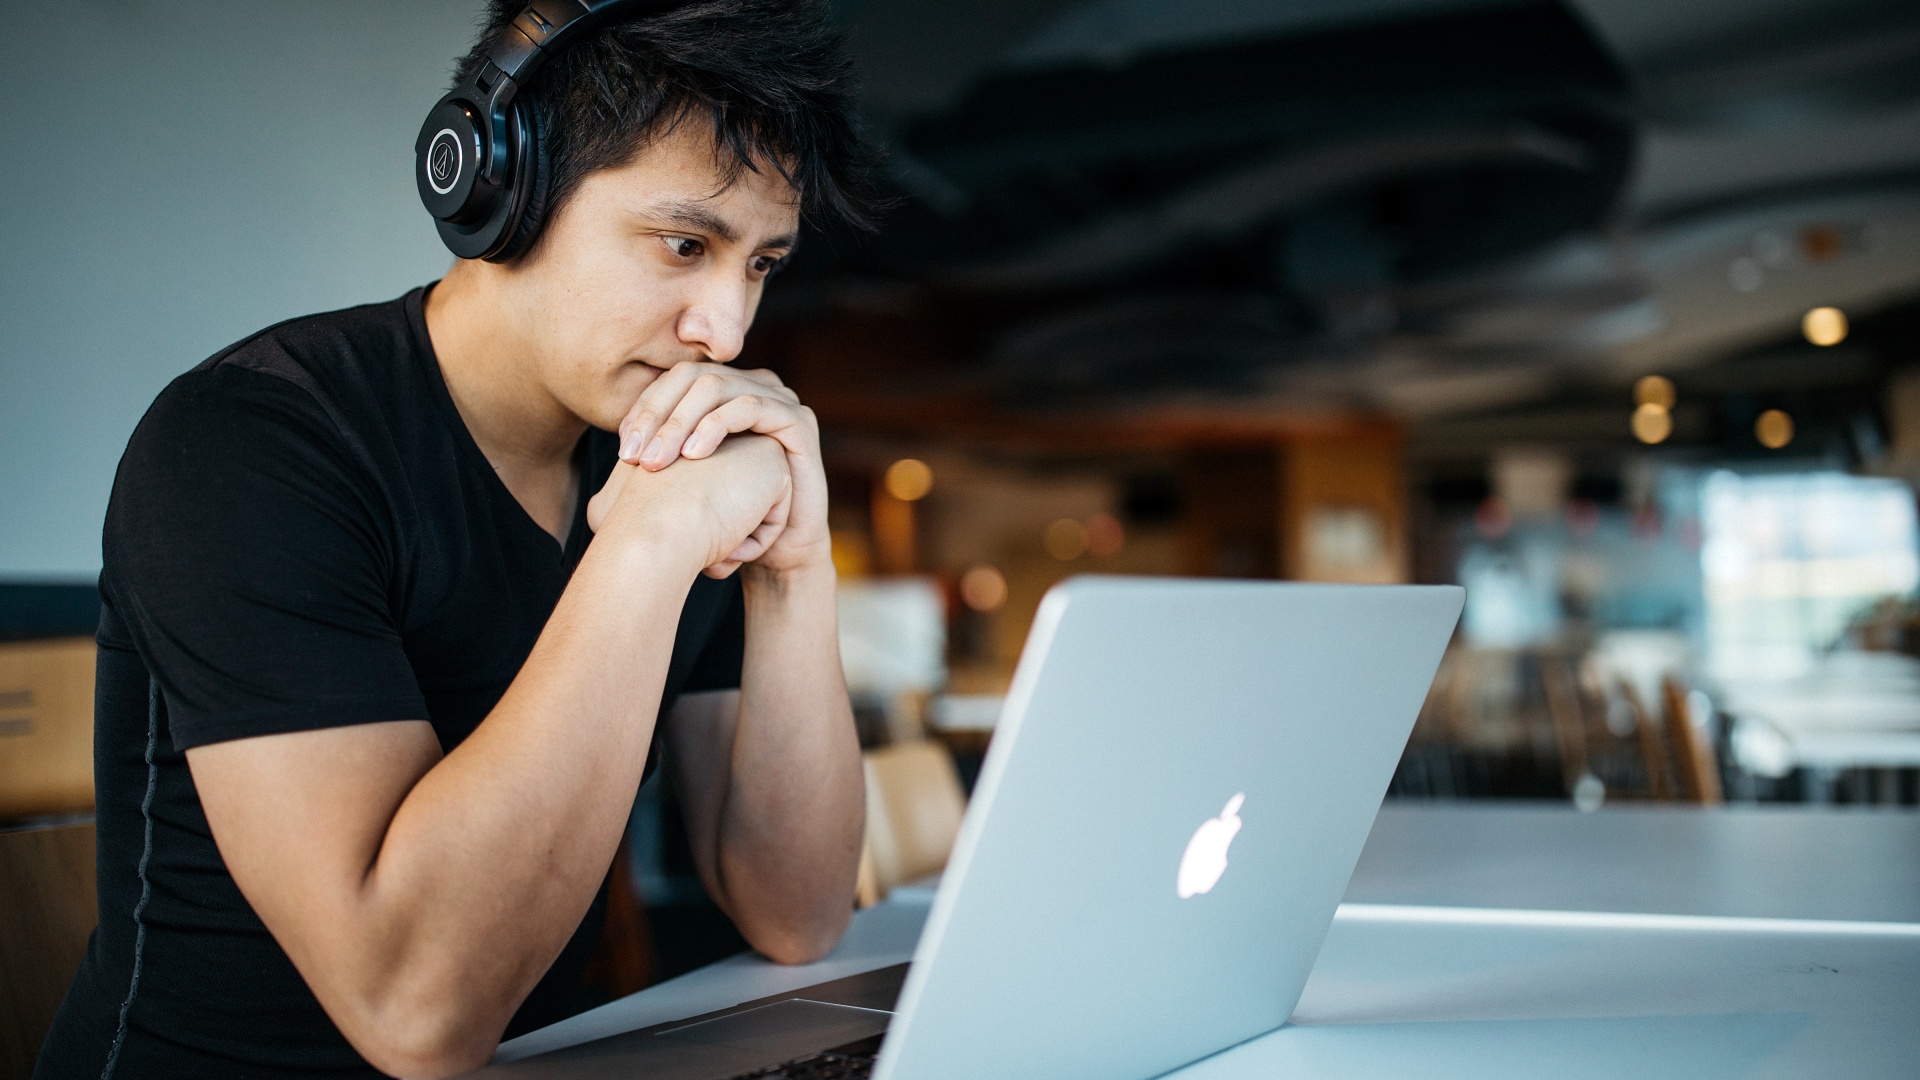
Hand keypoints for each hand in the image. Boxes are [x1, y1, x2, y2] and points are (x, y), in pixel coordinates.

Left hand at [615, 362, 830, 575]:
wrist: (777, 552)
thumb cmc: (727, 520)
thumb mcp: (683, 484)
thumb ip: (656, 459)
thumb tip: (615, 457)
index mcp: (723, 394)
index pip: (673, 382)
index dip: (644, 409)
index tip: (623, 450)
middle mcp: (750, 387)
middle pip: (691, 377)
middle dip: (657, 415)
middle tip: (634, 457)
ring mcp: (777, 399)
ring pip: (716, 387)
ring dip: (680, 422)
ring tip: (658, 461)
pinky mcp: (798, 420)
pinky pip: (750, 406)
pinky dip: (716, 425)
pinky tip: (694, 455)